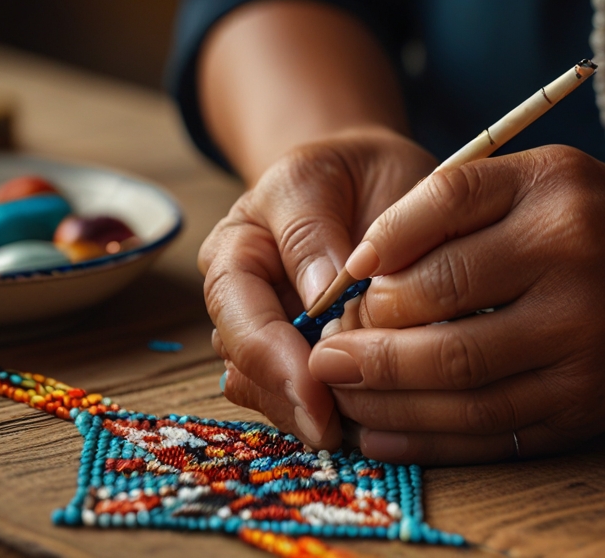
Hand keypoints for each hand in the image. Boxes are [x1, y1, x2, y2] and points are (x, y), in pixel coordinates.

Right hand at [198, 126, 437, 449]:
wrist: (367, 180)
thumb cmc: (343, 173)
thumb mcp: (319, 175)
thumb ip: (310, 230)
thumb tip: (320, 298)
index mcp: (233, 257)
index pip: (240, 320)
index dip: (274, 361)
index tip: (315, 390)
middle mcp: (246, 307)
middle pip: (250, 372)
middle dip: (290, 402)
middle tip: (334, 430)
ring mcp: (276, 339)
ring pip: (278, 396)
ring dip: (313, 415)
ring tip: (357, 427)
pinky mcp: (312, 361)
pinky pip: (313, 400)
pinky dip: (338, 412)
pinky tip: (371, 416)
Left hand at [308, 145, 604, 463]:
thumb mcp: (555, 179)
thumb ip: (468, 200)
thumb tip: (369, 259)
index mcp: (555, 197)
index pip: (447, 204)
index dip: (381, 239)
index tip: (346, 272)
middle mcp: (570, 265)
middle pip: (440, 301)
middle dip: (367, 328)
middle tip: (326, 347)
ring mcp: (580, 343)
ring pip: (457, 376)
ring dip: (382, 391)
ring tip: (337, 390)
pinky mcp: (583, 404)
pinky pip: (491, 429)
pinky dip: (426, 436)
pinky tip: (381, 433)